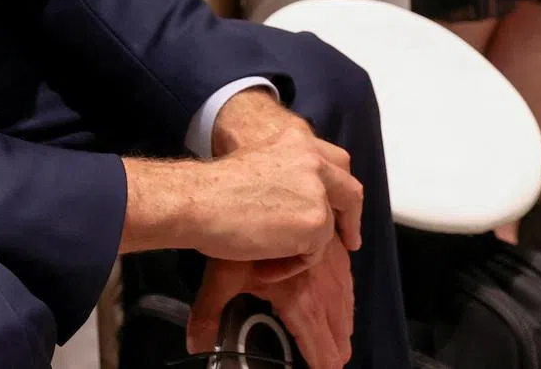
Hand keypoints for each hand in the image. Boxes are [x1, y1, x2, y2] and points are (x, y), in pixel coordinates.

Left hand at [187, 241, 354, 368]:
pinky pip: (346, 269)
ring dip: (344, 317)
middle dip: (337, 341)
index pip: (317, 340)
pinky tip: (343, 291)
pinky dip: (346, 287)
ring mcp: (327, 256)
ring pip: (345, 295)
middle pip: (336, 321)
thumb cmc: (229, 234)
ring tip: (343, 335)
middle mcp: (319, 280)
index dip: (323, 359)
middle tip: (337, 357)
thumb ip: (210, 315)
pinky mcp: (329, 237)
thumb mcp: (220, 277)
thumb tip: (194, 344)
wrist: (237, 189)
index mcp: (298, 297)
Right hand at [191, 124, 362, 263]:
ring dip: (303, 248)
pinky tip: (263, 263)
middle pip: (350, 191)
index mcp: (297, 140)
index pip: (336, 162)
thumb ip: (287, 173)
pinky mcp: (317, 222)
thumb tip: (298, 199)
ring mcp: (318, 190)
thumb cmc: (216, 188)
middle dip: (351, 218)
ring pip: (327, 229)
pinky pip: (313, 254)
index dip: (340, 189)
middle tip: (348, 239)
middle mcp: (314, 159)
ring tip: (267, 257)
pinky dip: (291, 265)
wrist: (200, 201)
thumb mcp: (260, 163)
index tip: (338, 210)